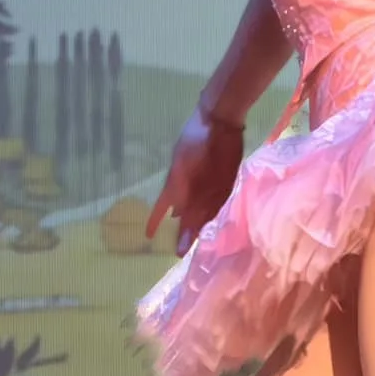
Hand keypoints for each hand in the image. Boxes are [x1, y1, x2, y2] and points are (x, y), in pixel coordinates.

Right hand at [145, 104, 245, 256]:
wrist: (220, 122)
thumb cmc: (197, 140)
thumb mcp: (183, 164)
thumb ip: (179, 189)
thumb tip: (175, 215)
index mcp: (176, 183)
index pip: (162, 207)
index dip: (156, 220)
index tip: (148, 235)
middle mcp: (191, 188)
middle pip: (186, 215)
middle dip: (183, 233)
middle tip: (179, 253)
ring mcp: (209, 186)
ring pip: (202, 212)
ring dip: (198, 228)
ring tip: (194, 246)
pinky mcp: (226, 184)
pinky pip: (219, 204)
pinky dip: (215, 215)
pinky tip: (212, 227)